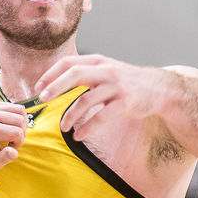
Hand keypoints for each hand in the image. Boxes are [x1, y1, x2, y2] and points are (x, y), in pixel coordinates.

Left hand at [0, 102, 26, 169]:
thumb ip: (4, 159)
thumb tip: (14, 152)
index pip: (16, 133)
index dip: (18, 143)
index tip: (10, 147)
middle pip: (20, 120)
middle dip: (21, 133)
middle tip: (12, 141)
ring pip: (20, 111)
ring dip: (21, 124)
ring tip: (13, 133)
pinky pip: (16, 107)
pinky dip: (18, 117)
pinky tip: (10, 126)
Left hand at [35, 55, 170, 137]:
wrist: (159, 88)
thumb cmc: (127, 81)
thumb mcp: (106, 69)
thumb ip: (85, 73)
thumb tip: (55, 82)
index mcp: (98, 61)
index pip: (69, 62)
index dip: (51, 73)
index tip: (39, 87)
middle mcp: (106, 71)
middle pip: (75, 74)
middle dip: (55, 87)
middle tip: (42, 99)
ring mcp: (116, 87)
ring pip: (86, 100)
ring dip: (70, 115)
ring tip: (63, 127)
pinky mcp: (125, 104)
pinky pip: (101, 117)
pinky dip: (87, 128)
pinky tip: (79, 136)